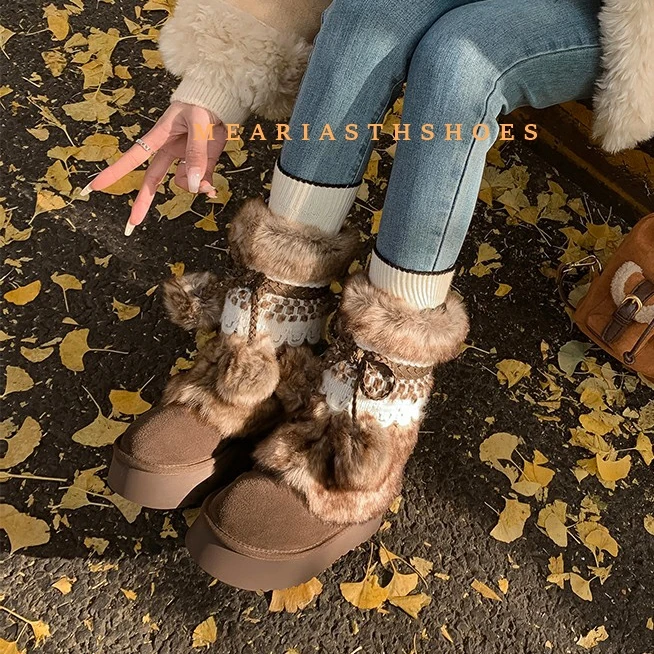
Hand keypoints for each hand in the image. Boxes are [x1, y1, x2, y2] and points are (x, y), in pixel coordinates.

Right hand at [84, 102, 226, 234]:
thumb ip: (196, 154)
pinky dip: (206, 187)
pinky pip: (200, 183)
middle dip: (142, 202)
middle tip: (132, 223)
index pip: (133, 158)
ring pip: (183, 183)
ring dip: (194, 184)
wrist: (221, 101)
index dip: (115, 172)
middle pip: (152, 181)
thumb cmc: (202, 105)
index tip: (96, 186)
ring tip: (208, 171)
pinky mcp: (202, 164)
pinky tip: (212, 189)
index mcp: (159, 138)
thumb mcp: (198, 125)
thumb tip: (194, 185)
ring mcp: (186, 160)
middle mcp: (169, 152)